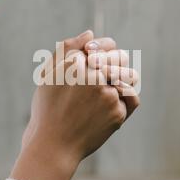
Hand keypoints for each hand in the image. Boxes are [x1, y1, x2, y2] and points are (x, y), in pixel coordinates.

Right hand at [11, 30, 139, 179]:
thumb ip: (67, 48)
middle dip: (115, 63)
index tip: (95, 60)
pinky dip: (125, 99)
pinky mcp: (116, 113)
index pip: (103, 45)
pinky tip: (111, 104)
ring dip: (122, 80)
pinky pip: (131, 99)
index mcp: (74, 63)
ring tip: (108, 90)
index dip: (103, 51)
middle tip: (104, 75)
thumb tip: (90, 33)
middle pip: (120, 57)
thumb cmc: (48, 109)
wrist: (53, 146)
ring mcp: (106, 95)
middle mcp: (92, 76)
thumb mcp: (49, 75)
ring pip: (129, 77)